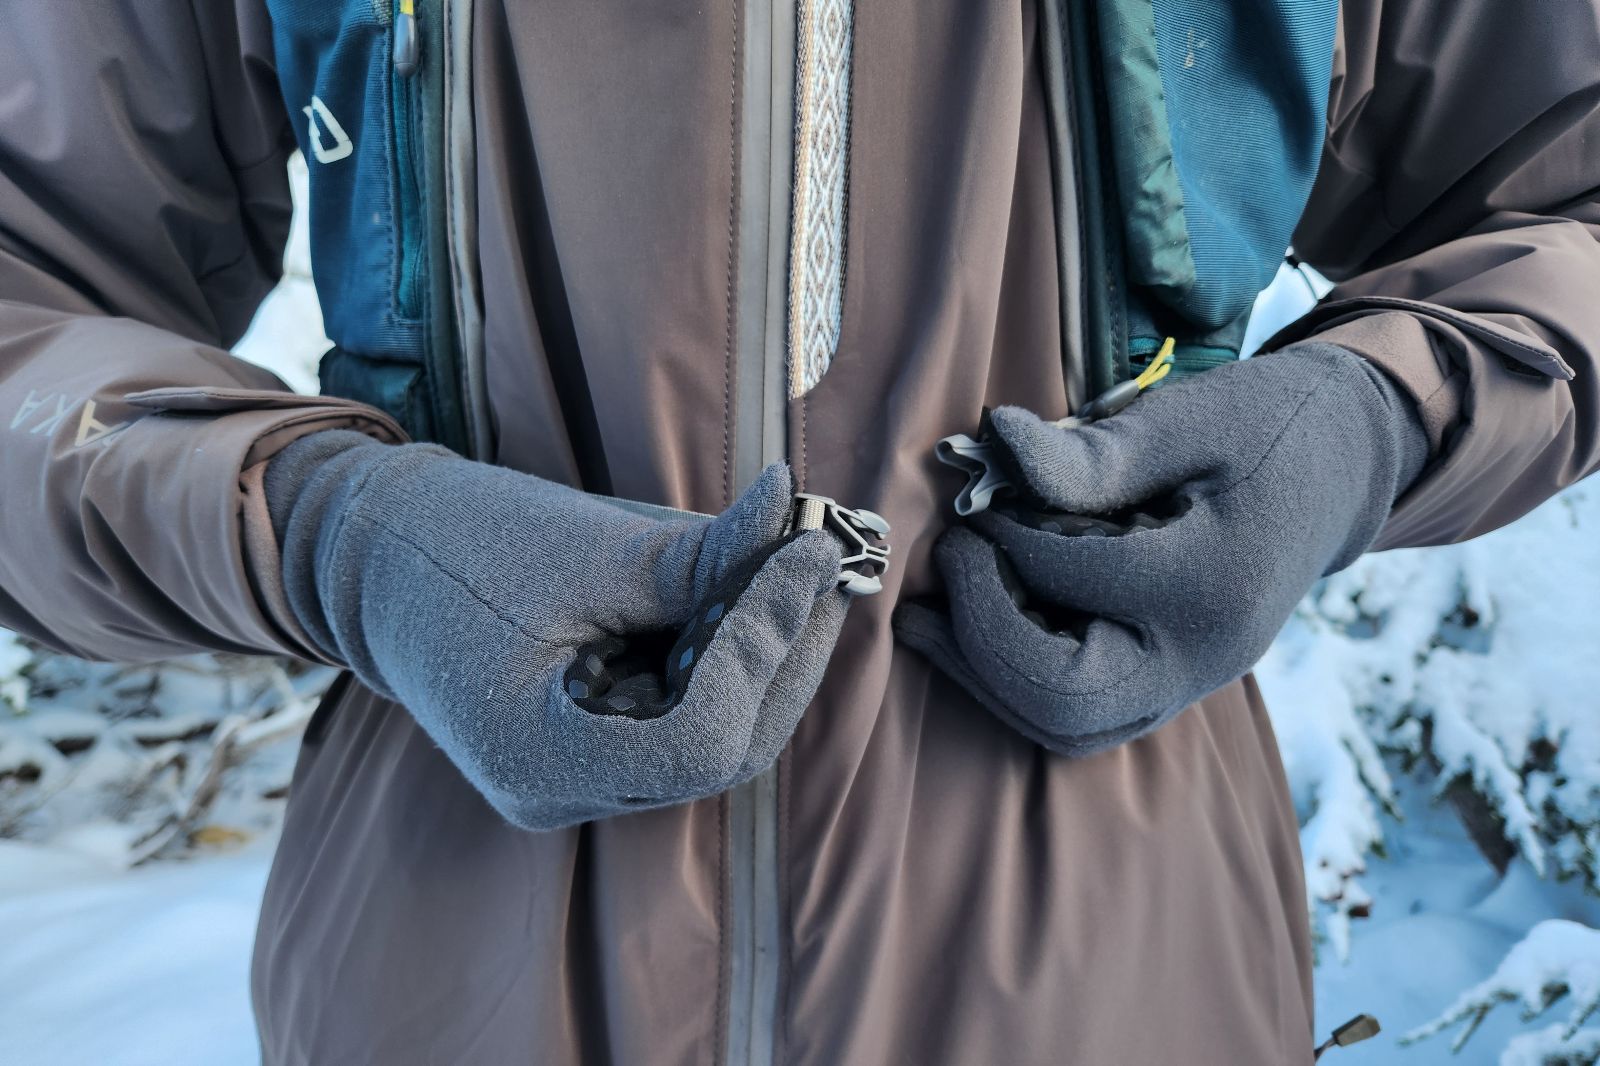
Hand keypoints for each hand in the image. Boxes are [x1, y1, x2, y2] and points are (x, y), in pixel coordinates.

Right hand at [266, 434, 852, 829]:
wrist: (372, 555)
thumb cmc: (457, 543)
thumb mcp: (584, 544)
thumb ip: (701, 555)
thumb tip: (802, 526)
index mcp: (540, 759)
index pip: (702, 740)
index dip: (766, 646)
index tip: (808, 555)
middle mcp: (562, 792)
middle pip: (725, 748)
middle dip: (785, 650)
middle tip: (824, 558)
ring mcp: (576, 780)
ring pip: (717, 737)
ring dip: (766, 654)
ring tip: (795, 566)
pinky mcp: (590, 749)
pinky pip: (686, 718)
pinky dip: (726, 658)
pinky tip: (746, 594)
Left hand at [895, 342, 1428, 756]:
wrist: (1340, 470)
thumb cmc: (1269, 426)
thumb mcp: (1192, 417)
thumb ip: (1095, 451)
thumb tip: (995, 445)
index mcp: (1214, 583)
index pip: (1076, 579)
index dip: (1006, 537)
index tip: (976, 495)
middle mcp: (1204, 657)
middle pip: (1066, 698)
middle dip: (983, 636)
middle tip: (946, 565)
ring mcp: (1189, 682)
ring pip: (1065, 726)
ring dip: (985, 675)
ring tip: (925, 615)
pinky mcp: (1169, 684)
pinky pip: (1080, 715)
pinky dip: (1015, 682)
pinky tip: (969, 628)